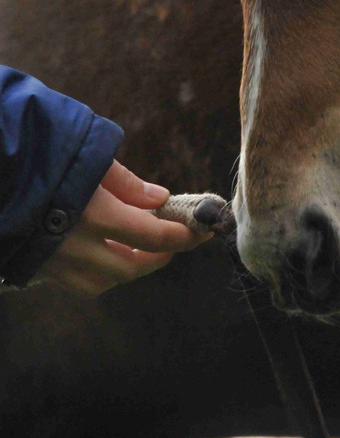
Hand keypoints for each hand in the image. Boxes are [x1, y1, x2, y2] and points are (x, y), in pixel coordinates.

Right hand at [39, 161, 211, 295]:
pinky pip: (81, 282)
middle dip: (161, 256)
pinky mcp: (39, 268)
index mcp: (95, 213)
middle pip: (133, 266)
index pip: (153, 235)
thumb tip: (159, 198)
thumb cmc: (45, 154)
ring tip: (145, 247)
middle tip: (176, 240)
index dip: (183, 235)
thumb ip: (127, 181)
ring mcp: (55, 261)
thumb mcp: (91, 156)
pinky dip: (103, 273)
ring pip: (106, 282)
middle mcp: (76, 245)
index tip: (202, 229)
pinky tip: (109, 253)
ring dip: (132, 267)